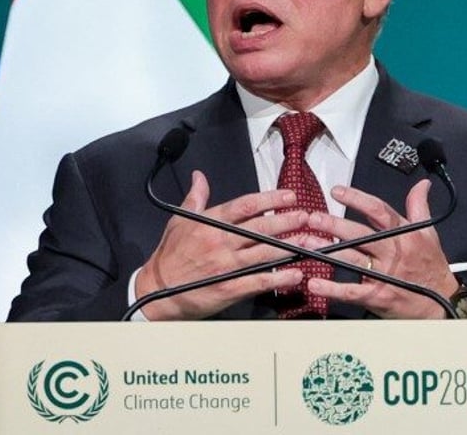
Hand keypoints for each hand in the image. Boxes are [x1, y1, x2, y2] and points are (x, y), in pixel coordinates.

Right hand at [135, 170, 305, 319]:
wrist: (157, 290)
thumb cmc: (169, 255)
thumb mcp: (179, 220)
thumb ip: (195, 198)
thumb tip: (199, 176)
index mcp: (210, 223)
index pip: (244, 206)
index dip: (269, 199)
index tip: (288, 196)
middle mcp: (221, 242)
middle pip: (260, 228)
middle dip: (286, 221)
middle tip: (307, 215)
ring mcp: (226, 266)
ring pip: (264, 253)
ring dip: (289, 246)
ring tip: (309, 240)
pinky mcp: (229, 288)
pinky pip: (259, 281)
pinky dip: (279, 278)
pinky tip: (295, 274)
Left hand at [304, 179, 458, 318]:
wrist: (443, 303)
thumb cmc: (432, 266)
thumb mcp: (429, 233)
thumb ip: (419, 206)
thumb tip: (422, 184)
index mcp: (403, 233)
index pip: (378, 211)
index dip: (357, 199)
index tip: (337, 191)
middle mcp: (393, 251)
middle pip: (360, 234)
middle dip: (334, 224)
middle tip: (312, 217)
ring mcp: (385, 274)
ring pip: (352, 258)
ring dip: (326, 251)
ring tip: (306, 243)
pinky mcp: (378, 295)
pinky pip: (352, 291)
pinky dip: (333, 288)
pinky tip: (315, 283)